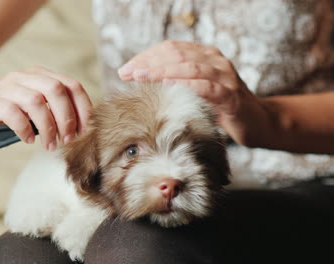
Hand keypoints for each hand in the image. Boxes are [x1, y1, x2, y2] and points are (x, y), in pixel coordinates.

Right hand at [0, 66, 91, 150]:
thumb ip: (52, 111)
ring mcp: (5, 87)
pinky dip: (24, 128)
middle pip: (56, 90)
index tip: (85, 130)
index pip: (71, 85)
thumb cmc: (2, 111)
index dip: (82, 108)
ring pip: (36, 101)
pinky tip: (28, 139)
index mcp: (39, 76)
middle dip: (67, 118)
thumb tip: (80, 129)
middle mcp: (24, 77)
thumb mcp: (32, 108)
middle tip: (68, 139)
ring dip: (48, 126)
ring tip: (49, 144)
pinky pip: (11, 112)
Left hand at [118, 40, 270, 146]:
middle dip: (148, 63)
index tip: (126, 69)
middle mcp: (215, 61)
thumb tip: (141, 82)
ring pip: (189, 67)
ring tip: (139, 77)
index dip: (146, 57)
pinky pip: (206, 87)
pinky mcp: (230, 96)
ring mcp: (224, 77)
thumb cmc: (222, 107)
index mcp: (206, 56)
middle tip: (126, 73)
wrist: (258, 122)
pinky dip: (185, 84)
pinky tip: (167, 85)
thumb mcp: (197, 90)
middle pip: (176, 54)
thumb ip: (177, 82)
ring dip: (160, 71)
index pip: (171, 48)